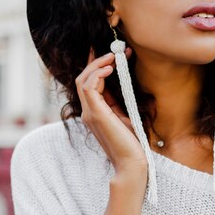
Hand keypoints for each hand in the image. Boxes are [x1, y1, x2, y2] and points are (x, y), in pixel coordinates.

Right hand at [76, 47, 147, 176]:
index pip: (88, 84)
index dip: (96, 67)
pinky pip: (89, 88)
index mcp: (94, 112)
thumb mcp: (124, 116)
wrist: (132, 163)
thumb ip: (117, 101)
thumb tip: (120, 81)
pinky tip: (110, 69)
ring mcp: (90, 113)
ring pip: (84, 81)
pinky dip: (98, 75)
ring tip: (113, 57)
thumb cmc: (131, 143)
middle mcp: (88, 112)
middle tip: (114, 52)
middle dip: (96, 62)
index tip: (109, 54)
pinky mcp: (96, 114)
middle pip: (83, 79)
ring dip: (98, 65)